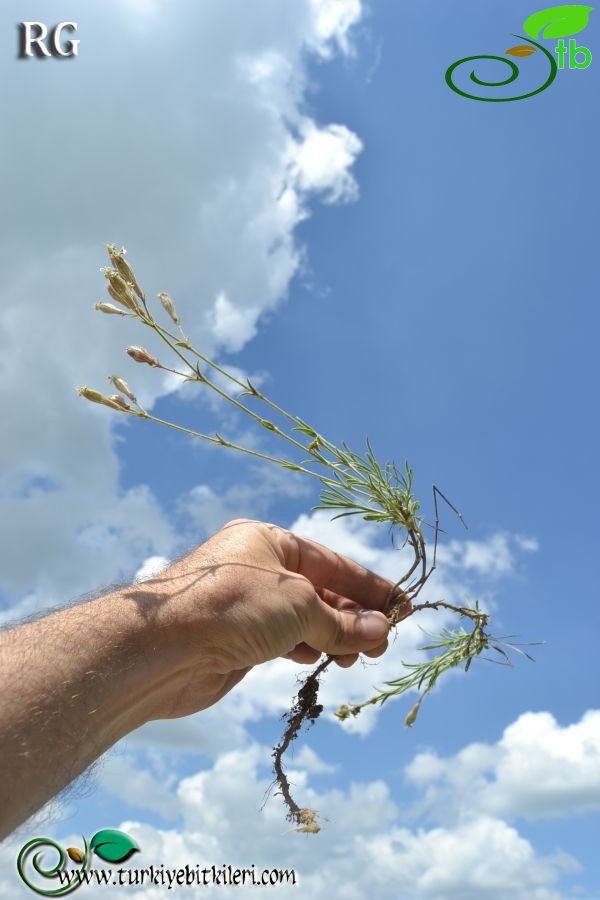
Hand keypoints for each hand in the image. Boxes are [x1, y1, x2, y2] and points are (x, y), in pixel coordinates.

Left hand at [127, 519, 408, 720]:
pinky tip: (320, 659)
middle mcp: (256, 569)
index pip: (331, 561)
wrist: (163, 649)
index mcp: (268, 542)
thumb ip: (342, 622)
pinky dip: (306, 648)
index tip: (402, 605)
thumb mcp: (299, 605)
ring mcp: (245, 605)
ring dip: (333, 636)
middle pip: (319, 590)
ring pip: (302, 618)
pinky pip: (283, 641)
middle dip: (353, 616)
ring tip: (359, 656)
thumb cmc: (233, 607)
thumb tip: (381, 631)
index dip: (369, 585)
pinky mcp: (236, 640)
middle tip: (383, 641)